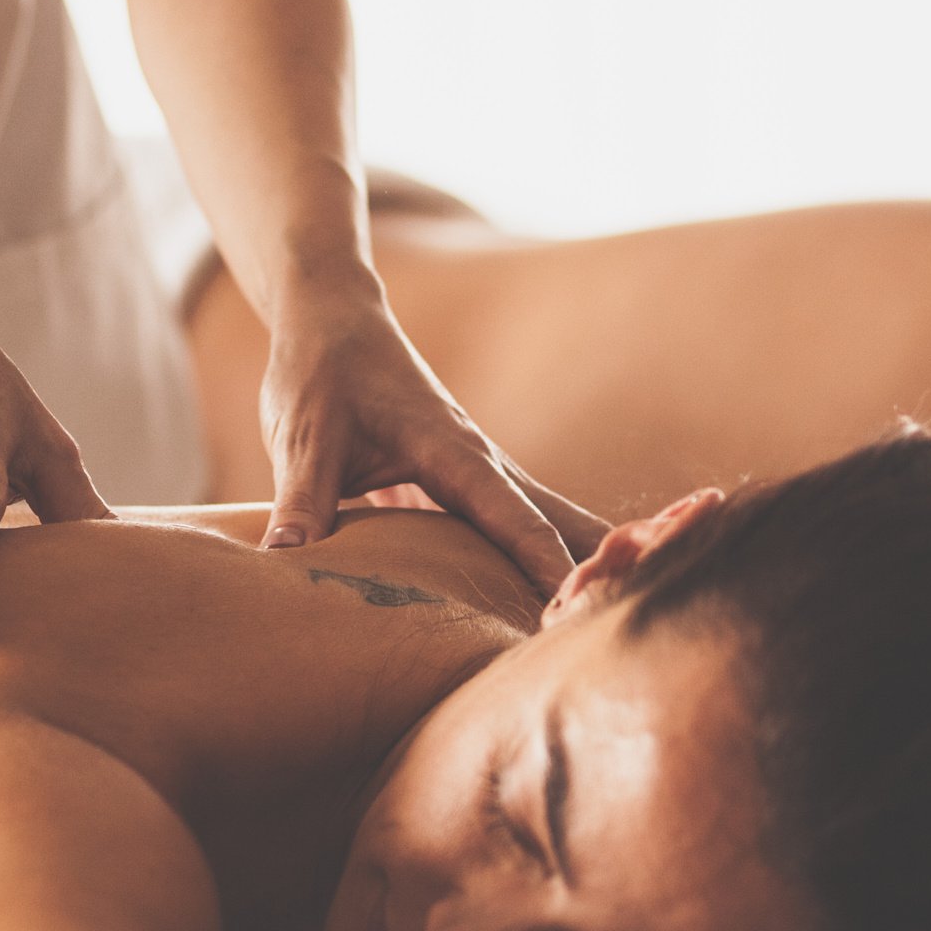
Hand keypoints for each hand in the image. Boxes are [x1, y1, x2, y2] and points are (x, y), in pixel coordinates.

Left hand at [259, 292, 606, 588]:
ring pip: (544, 519)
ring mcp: (475, 471)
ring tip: (624, 609)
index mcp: (452, 450)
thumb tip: (285, 562)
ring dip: (583, 557)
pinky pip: (512, 525)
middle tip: (646, 610)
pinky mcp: (458, 482)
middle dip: (602, 559)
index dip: (545, 563)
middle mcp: (479, 461)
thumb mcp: (305, 435)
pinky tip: (553, 592)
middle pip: (556, 517)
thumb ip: (301, 500)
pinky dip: (539, 555)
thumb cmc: (318, 370)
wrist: (330, 319)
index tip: (576, 606)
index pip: (512, 516)